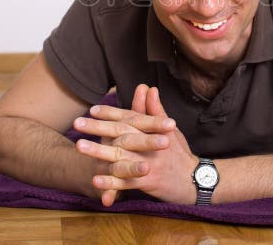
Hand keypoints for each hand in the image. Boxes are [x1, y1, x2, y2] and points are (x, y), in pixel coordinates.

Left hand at [73, 84, 198, 205]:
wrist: (195, 180)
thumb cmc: (179, 153)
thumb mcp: (170, 129)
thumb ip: (155, 110)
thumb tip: (148, 88)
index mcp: (155, 130)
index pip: (130, 117)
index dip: (111, 113)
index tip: (92, 109)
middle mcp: (151, 144)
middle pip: (122, 134)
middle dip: (98, 128)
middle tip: (77, 122)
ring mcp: (150, 163)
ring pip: (121, 156)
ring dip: (99, 152)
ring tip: (79, 145)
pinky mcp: (149, 182)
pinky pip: (126, 182)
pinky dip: (111, 182)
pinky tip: (95, 179)